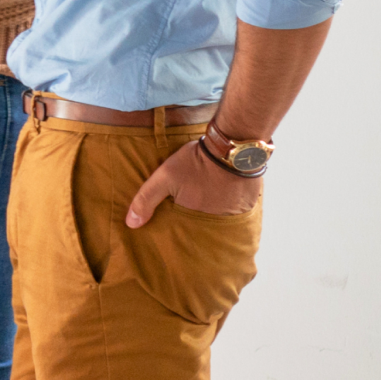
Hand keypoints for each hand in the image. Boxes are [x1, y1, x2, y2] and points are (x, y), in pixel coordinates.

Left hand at [125, 135, 261, 226]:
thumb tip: (131, 224)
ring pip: (222, 218)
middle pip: (205, 225)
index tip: (178, 221)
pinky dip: (232, 205)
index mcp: (196, 219)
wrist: (232, 147)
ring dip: (217, 211)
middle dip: (199, 219)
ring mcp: (236, 214)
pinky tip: (226, 194)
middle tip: (197, 204)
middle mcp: (218, 222)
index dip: (181, 226)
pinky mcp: (249, 204)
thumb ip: (146, 200)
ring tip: (211, 198)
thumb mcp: (165, 177)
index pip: (186, 231)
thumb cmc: (197, 162)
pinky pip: (238, 210)